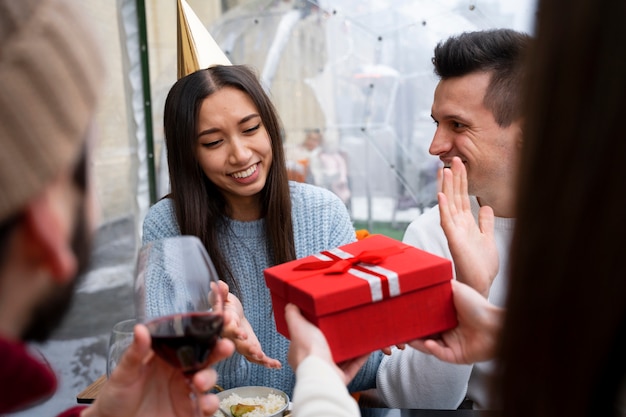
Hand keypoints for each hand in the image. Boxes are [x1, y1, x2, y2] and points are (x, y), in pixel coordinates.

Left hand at [82, 324, 234, 416]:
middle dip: (220, 351)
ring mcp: (186, 392)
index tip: (220, 322)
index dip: (207, 331)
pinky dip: (210, 404)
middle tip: (225, 347)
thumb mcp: (124, 373)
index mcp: (169, 357)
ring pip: (209, 381)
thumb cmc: (116, 396)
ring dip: (210, 378)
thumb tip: (140, 328)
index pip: (192, 341)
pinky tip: (204, 404)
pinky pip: (206, 407)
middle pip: (207, 358)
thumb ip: (135, 353)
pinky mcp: (188, 412)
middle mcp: (181, 373)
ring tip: (200, 382)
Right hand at [219, 281, 281, 368]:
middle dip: (247, 348)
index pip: (227, 328)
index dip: (234, 331)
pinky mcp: (249, 348)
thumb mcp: (223, 297)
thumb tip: (219, 284)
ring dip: (257, 357)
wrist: (230, 316)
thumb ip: (222, 293)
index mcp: (225, 324)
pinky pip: (257, 357)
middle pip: (238, 344)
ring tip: (266, 360)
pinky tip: (276, 365)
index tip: (240, 332)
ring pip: (247, 353)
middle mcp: (232, 338)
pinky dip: (266, 362)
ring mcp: (241, 345)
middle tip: (255, 351)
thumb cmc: (226, 306)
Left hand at [285, 303, 368, 384]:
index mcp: (300, 353)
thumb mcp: (297, 325)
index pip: (306, 339)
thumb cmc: (307, 350)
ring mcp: (327, 372)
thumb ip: (292, 314)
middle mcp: (313, 364)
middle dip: (334, 339)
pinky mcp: (340, 378)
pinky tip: (366, 347)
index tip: (324, 321)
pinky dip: (361, 357)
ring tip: (357, 335)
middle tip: (343, 326)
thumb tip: (291, 304)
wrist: (321, 372)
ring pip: (340, 359)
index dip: (314, 330)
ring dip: (350, 348)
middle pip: (325, 348)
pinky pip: (354, 366)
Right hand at [407, 280, 502, 363]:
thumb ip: (441, 284)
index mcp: (446, 316)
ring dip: (418, 342)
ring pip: (428, 345)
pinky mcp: (457, 356)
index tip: (402, 315)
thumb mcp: (457, 289)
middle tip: (400, 329)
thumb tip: (427, 274)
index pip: (425, 319)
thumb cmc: (479, 306)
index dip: (414, 318)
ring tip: (408, 338)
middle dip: (411, 332)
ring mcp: (452, 344)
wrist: (497, 324)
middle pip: (424, 333)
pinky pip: (440, 354)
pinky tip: (429, 343)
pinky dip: (433, 349)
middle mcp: (448, 331)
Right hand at [438, 157, 498, 296]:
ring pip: (448, 204)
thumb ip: (485, 223)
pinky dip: (443, 208)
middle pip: (454, 196)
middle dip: (453, 178)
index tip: (460, 164)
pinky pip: (446, 221)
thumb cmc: (482, 265)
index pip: (461, 197)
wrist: (480, 284)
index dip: (461, 180)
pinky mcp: (453, 240)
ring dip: (446, 187)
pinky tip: (441, 195)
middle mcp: (458, 224)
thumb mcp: (487, 238)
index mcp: (466, 223)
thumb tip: (486, 207)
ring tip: (444, 170)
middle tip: (453, 159)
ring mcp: (454, 231)